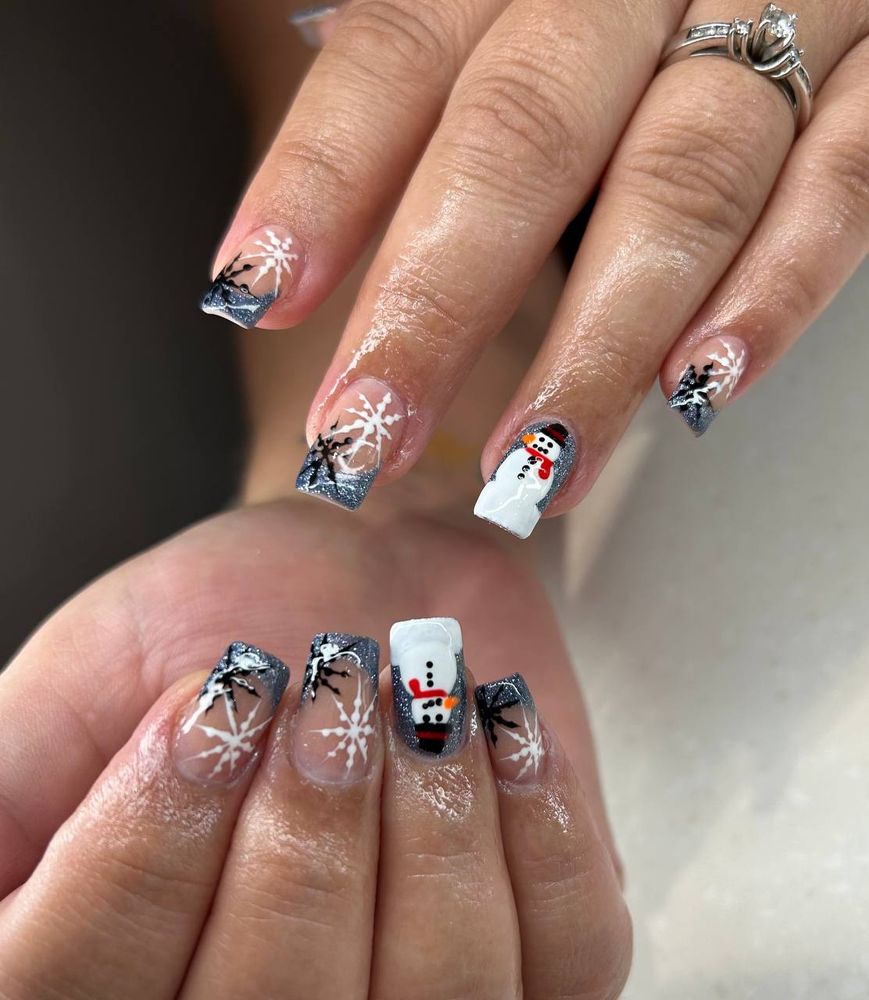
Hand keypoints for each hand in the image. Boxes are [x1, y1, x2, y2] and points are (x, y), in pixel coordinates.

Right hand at [0, 501, 629, 998]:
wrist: (361, 578)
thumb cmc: (224, 619)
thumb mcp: (80, 688)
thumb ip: (14, 786)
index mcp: (122, 972)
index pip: (79, 995)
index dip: (144, 851)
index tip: (212, 705)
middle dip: (307, 826)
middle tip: (329, 686)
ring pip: (437, 997)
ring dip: (431, 819)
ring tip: (417, 696)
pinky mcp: (542, 970)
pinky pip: (568, 956)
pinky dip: (542, 828)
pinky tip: (500, 726)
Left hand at [201, 0, 868, 536]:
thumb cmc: (607, 6)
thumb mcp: (501, 16)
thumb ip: (422, 92)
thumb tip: (289, 247)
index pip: (399, 54)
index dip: (323, 178)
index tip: (254, 293)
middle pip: (523, 134)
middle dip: (439, 305)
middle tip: (365, 440)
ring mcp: (781, 13)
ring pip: (684, 181)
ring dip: (600, 341)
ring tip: (529, 467)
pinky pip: (846, 181)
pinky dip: (777, 289)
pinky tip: (699, 390)